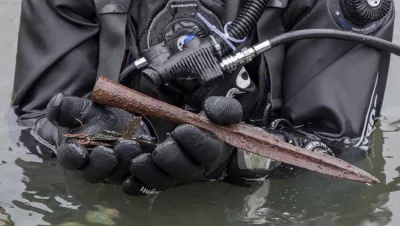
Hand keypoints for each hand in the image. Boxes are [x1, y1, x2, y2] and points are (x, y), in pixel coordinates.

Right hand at [44, 93, 154, 184]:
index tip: (77, 149)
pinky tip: (148, 157)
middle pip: (94, 173)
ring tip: (131, 146)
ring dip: (124, 163)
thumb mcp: (79, 108)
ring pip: (118, 175)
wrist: (116, 121)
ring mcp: (114, 171)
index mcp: (75, 153)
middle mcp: (93, 166)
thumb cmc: (93, 116)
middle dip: (102, 164)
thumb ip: (66, 107)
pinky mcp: (133, 171)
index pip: (70, 159)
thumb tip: (57, 101)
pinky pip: (138, 178)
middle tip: (110, 152)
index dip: (72, 156)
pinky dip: (142, 172)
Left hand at [120, 96, 267, 195]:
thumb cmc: (205, 116)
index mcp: (213, 149)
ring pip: (163, 182)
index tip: (181, 130)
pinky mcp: (156, 178)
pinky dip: (134, 183)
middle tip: (159, 150)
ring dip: (149, 173)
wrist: (187, 124)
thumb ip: (224, 109)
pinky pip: (144, 188)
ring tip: (135, 160)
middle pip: (185, 172)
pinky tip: (126, 173)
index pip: (208, 152)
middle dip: (171, 160)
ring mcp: (174, 175)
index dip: (195, 143)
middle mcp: (194, 167)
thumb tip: (212, 114)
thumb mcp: (220, 108)